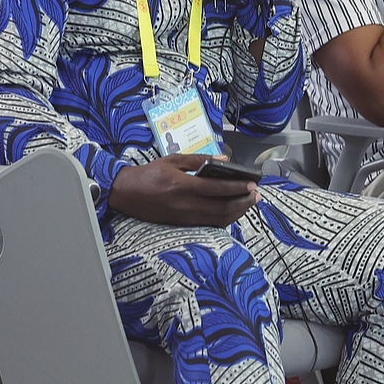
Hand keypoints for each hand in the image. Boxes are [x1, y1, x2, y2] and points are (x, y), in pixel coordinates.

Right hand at [105, 154, 260, 226]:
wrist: (126, 193)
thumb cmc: (149, 174)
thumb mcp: (173, 160)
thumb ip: (198, 159)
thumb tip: (222, 159)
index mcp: (183, 186)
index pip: (217, 188)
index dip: (237, 187)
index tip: (252, 184)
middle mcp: (186, 205)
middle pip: (222, 208)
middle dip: (243, 202)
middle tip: (257, 196)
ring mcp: (185, 217)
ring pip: (218, 219)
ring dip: (237, 212)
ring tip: (249, 203)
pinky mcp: (182, 224)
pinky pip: (209, 223)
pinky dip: (224, 219)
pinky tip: (233, 212)